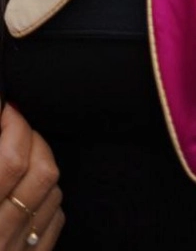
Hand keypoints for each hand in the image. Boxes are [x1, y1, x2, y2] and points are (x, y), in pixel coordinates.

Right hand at [0, 103, 63, 249]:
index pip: (10, 159)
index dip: (13, 124)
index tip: (4, 108)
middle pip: (40, 170)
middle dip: (32, 136)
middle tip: (13, 124)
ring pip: (52, 192)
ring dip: (42, 164)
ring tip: (20, 152)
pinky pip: (51, 224)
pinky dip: (47, 198)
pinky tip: (28, 192)